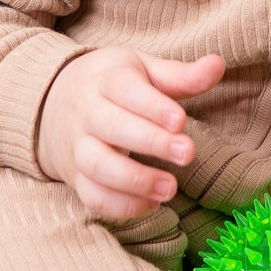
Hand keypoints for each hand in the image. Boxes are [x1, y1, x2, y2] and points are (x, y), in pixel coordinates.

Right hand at [37, 48, 224, 218]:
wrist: (53, 103)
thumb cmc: (113, 85)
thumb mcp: (143, 70)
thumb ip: (180, 75)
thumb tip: (218, 65)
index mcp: (106, 81)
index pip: (126, 90)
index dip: (153, 106)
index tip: (180, 120)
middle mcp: (87, 114)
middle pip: (112, 127)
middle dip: (150, 142)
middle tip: (187, 153)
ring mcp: (78, 148)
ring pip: (97, 165)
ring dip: (134, 180)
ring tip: (171, 188)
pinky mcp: (76, 178)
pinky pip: (92, 196)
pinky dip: (120, 205)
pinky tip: (152, 204)